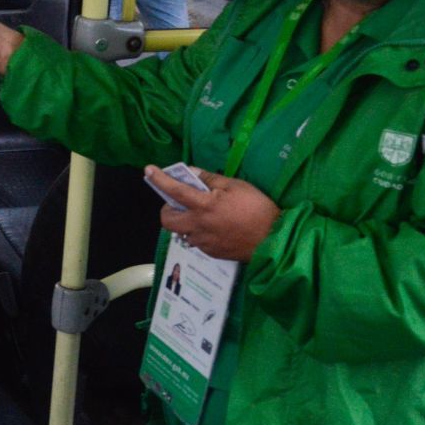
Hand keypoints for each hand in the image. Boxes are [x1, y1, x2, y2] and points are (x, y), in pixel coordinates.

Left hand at [147, 166, 281, 261]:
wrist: (275, 240)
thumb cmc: (258, 208)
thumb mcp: (236, 186)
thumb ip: (210, 180)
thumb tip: (191, 173)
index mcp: (204, 206)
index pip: (175, 191)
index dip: (160, 179)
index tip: (149, 171)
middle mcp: (198, 226)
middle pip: (167, 220)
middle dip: (168, 210)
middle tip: (180, 203)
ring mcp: (203, 242)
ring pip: (181, 232)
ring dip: (185, 222)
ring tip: (202, 215)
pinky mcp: (211, 253)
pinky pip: (196, 242)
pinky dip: (198, 232)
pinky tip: (215, 228)